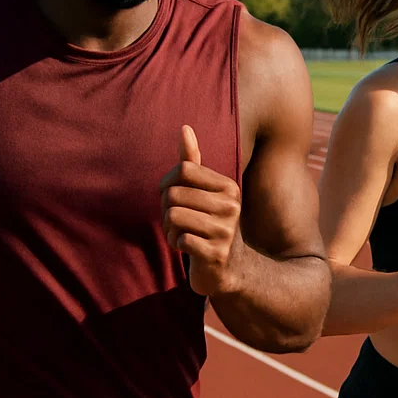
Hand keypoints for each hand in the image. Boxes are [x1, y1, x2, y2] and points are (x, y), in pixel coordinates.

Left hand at [161, 125, 242, 296]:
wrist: (230, 268)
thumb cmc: (210, 223)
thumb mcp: (204, 192)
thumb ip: (193, 162)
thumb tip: (184, 128)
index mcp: (228, 187)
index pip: (183, 169)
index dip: (167, 183)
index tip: (172, 198)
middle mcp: (231, 206)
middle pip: (174, 194)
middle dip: (166, 209)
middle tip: (176, 221)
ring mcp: (225, 231)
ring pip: (173, 216)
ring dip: (169, 229)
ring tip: (181, 234)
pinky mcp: (216, 254)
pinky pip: (180, 240)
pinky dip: (176, 244)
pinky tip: (187, 248)